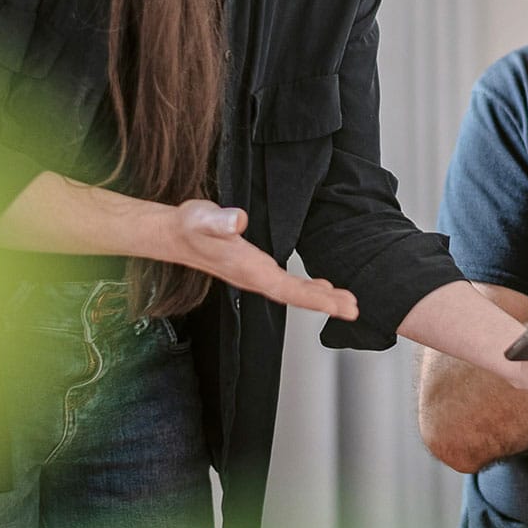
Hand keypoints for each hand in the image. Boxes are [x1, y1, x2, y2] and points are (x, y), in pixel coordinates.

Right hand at [167, 200, 358, 319]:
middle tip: (353, 309)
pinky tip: (321, 288)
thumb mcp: (202, 218)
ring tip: (346, 302)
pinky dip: (308, 289)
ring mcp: (255, 275)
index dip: (312, 298)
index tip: (336, 305)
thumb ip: (219, 221)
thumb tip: (237, 220)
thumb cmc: (189, 226)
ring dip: (321, 298)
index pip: (285, 288)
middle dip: (325, 303)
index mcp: (247, 269)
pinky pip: (287, 284)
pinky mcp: (256, 268)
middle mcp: (254, 277)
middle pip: (294, 295)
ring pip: (293, 292)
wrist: (175, 234)